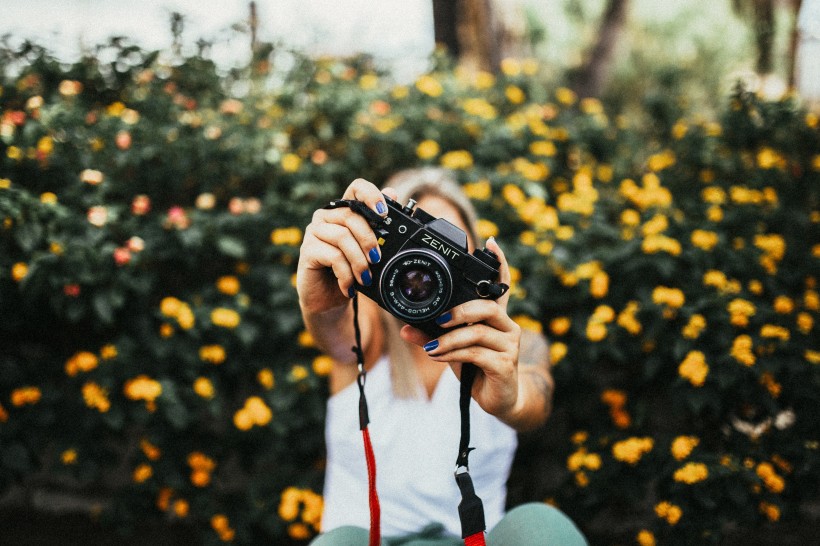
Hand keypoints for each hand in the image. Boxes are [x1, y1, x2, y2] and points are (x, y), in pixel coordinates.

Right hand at [297, 178, 394, 314]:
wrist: (329, 300)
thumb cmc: (350, 272)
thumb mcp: (369, 252)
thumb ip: (379, 226)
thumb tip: (393, 193)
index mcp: (344, 211)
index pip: (356, 188)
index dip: (371, 194)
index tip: (384, 213)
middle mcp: (326, 216)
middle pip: (351, 216)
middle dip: (369, 240)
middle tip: (376, 260)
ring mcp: (314, 231)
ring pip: (342, 237)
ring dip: (358, 261)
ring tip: (365, 278)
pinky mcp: (307, 250)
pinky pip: (333, 256)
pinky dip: (346, 274)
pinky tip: (349, 287)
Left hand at [400, 237, 522, 420]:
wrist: (499, 401)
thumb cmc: (476, 368)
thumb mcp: (450, 348)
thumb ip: (432, 335)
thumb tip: (404, 328)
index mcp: (496, 317)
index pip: (501, 285)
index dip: (499, 263)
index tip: (490, 241)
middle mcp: (507, 326)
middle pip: (489, 306)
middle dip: (461, 310)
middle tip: (438, 319)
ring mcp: (509, 345)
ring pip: (479, 331)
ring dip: (450, 337)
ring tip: (431, 346)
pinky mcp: (506, 365)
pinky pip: (477, 353)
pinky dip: (454, 353)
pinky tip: (438, 356)